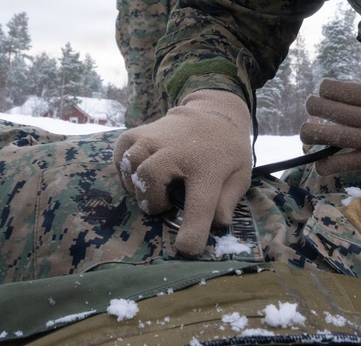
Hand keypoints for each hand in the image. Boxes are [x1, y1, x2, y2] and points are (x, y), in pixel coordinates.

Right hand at [113, 89, 251, 257]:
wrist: (215, 111)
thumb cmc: (227, 151)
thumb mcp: (240, 176)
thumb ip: (228, 202)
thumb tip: (217, 225)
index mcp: (208, 167)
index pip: (200, 205)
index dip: (192, 231)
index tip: (185, 248)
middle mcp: (177, 150)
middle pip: (149, 178)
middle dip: (152, 201)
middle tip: (163, 204)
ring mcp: (155, 137)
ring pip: (131, 164)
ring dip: (136, 185)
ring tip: (151, 188)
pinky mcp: (140, 132)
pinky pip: (121, 152)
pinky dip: (123, 167)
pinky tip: (136, 173)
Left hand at [301, 48, 360, 174]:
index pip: (337, 89)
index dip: (324, 89)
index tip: (324, 92)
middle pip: (328, 110)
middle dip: (313, 108)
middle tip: (311, 109)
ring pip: (331, 136)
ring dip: (312, 135)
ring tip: (306, 134)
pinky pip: (346, 163)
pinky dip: (329, 165)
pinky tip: (319, 165)